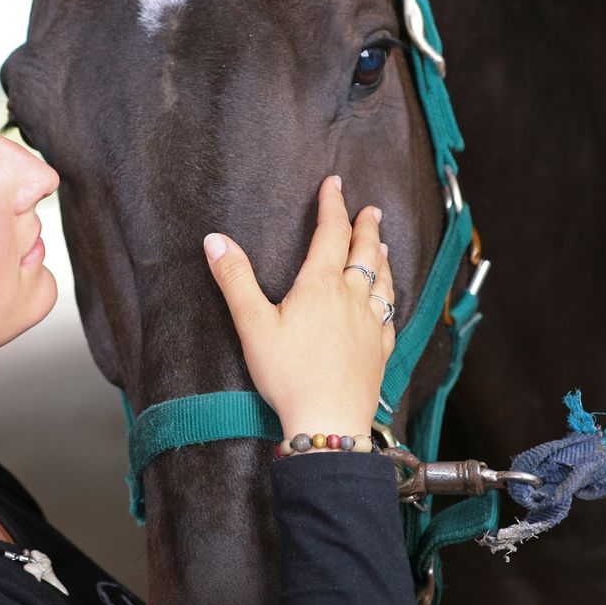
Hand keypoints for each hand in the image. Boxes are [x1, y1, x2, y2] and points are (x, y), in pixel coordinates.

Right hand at [203, 175, 394, 443]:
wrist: (328, 420)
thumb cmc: (288, 374)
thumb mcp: (252, 325)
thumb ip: (235, 279)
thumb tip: (215, 240)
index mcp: (321, 285)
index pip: (331, 233)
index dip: (332, 206)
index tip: (334, 184)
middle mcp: (352, 298)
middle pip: (364, 252)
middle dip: (366, 227)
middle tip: (370, 209)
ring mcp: (371, 324)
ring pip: (383, 280)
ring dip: (382, 258)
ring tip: (383, 245)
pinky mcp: (380, 350)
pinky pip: (390, 314)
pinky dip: (390, 297)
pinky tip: (387, 300)